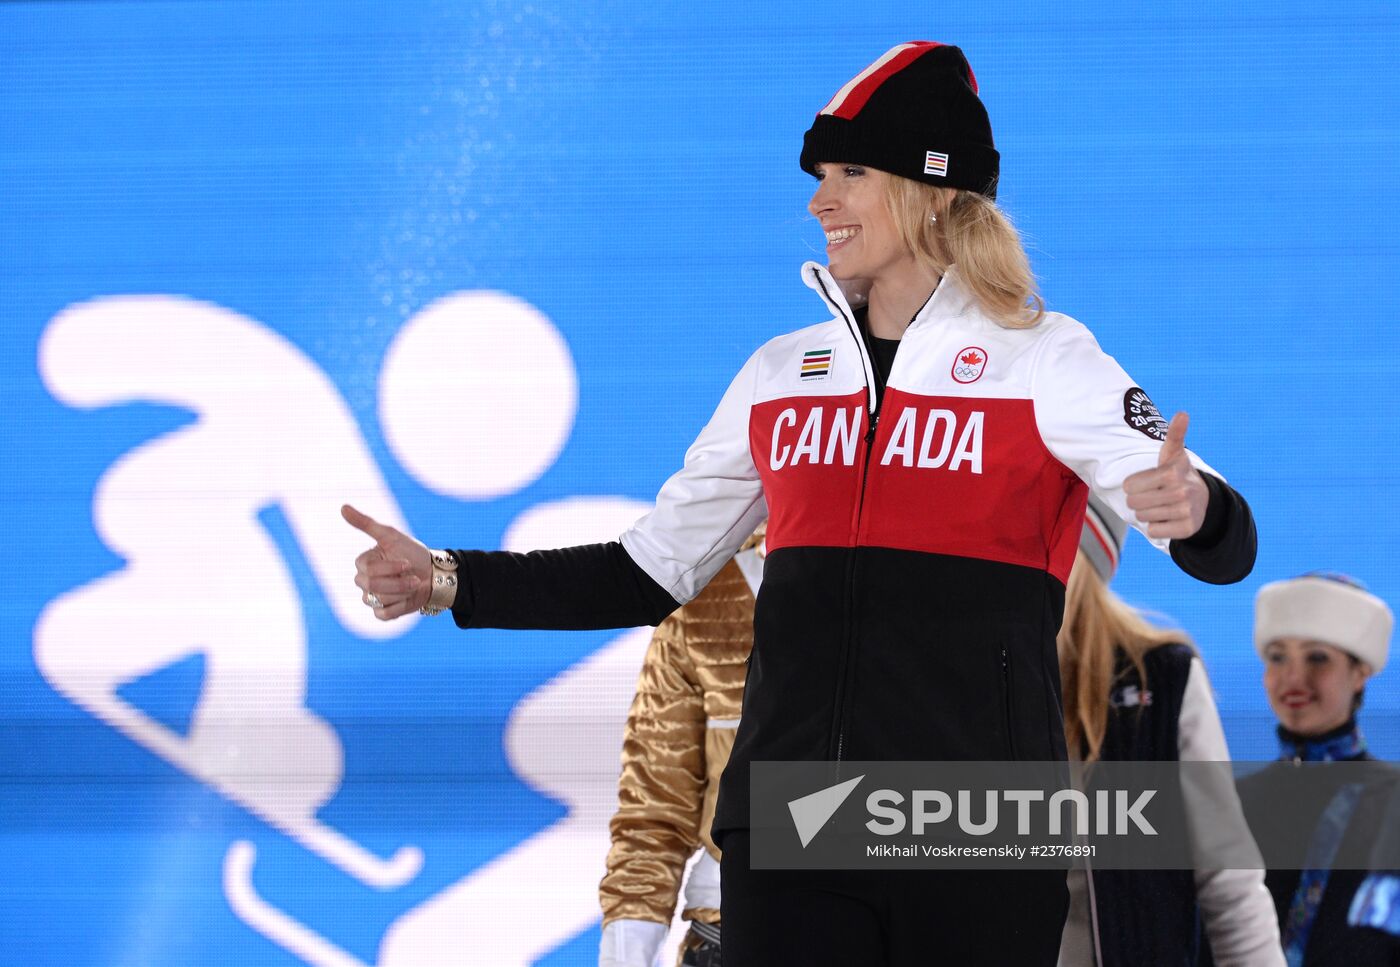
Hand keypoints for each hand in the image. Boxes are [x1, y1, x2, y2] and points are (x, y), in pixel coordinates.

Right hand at [342, 504, 431, 619]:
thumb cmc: (412, 553)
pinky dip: (400, 607)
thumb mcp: (391, 535)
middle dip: (398, 582)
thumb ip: (366, 524)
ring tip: (413, 585)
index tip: (407, 562)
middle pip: (372, 586)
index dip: (391, 567)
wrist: (434, 574)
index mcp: (363, 563)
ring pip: (379, 601)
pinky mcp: (382, 613)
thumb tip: (343, 507)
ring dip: (403, 593)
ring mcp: (371, 598)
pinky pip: (384, 615)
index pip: (369, 570)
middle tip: (414, 576)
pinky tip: (408, 599)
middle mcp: (364, 581)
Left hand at [1123, 412, 1208, 539]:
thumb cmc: (1178, 473)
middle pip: (1133, 504)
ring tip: (1161, 505)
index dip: (1133, 485)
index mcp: (1171, 473)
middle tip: (1154, 494)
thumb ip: (1174, 434)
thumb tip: (1183, 413)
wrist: (1204, 499)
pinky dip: (1157, 527)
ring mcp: (1186, 512)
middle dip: (1139, 500)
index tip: (1148, 481)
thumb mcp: (1173, 453)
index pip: (1129, 486)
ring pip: (1143, 518)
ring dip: (1148, 513)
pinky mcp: (1188, 529)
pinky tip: (1168, 518)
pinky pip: (1154, 532)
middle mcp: (1181, 492)